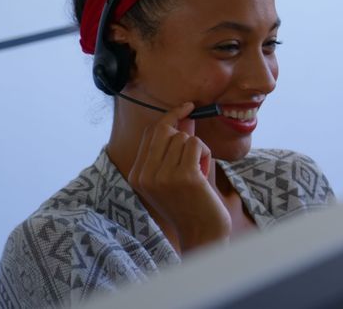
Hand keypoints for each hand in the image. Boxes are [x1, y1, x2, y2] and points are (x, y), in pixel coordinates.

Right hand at [127, 102, 231, 252]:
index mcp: (137, 174)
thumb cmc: (192, 204)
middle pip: (165, 130)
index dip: (170, 116)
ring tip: (199, 172)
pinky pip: (196, 145)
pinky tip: (204, 174)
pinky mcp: (184, 177)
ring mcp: (163, 176)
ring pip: (184, 137)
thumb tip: (184, 115)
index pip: (150, 132)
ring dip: (198, 150)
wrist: (202, 234)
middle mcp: (145, 174)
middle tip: (198, 152)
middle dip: (186, 134)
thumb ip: (175, 147)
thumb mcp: (174, 175)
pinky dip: (205, 154)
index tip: (187, 107)